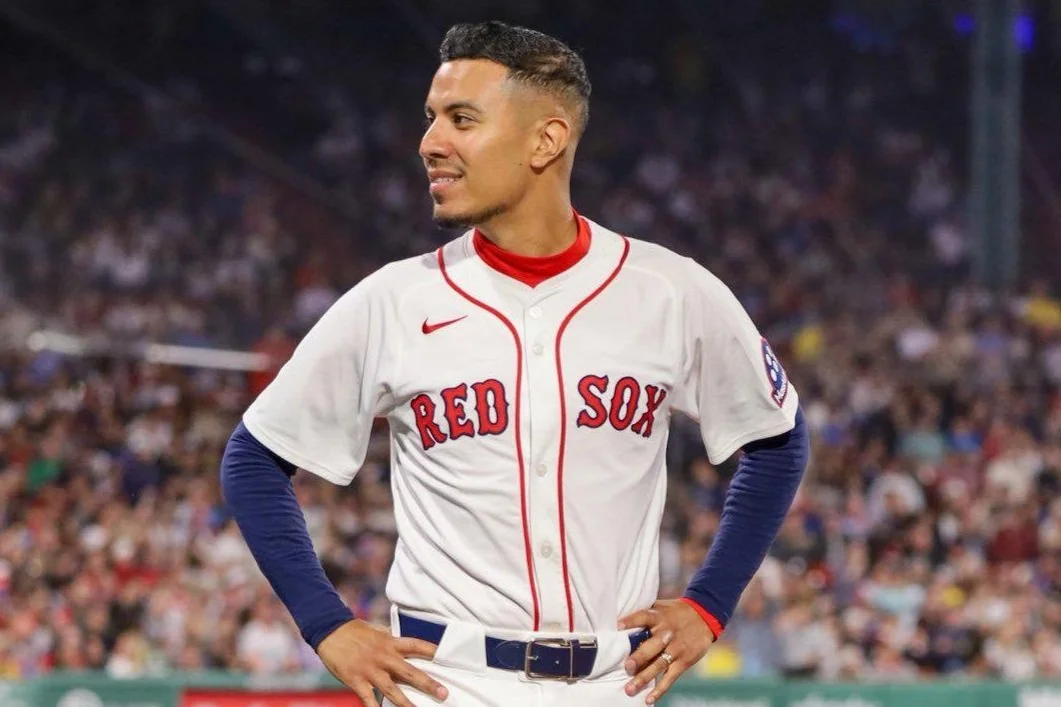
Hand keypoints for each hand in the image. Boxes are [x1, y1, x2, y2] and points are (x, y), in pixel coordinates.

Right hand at [316, 619, 448, 706]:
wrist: (330, 631)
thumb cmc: (356, 631)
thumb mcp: (378, 632)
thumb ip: (392, 641)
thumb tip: (407, 647)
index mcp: (390, 642)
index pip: (417, 646)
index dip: (433, 651)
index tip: (448, 658)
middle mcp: (384, 656)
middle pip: (410, 671)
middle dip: (428, 684)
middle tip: (444, 693)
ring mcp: (370, 670)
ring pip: (392, 689)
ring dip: (407, 703)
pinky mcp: (356, 680)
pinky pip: (368, 699)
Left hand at [617, 599, 715, 704]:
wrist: (703, 617)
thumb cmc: (674, 613)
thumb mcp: (660, 607)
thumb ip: (644, 613)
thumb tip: (618, 619)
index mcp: (658, 616)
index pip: (643, 617)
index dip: (631, 621)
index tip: (617, 626)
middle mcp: (666, 633)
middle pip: (652, 646)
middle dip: (639, 657)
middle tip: (627, 666)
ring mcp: (676, 649)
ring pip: (659, 665)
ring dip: (644, 677)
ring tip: (630, 689)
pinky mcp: (683, 661)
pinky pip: (670, 677)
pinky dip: (660, 689)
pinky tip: (648, 699)